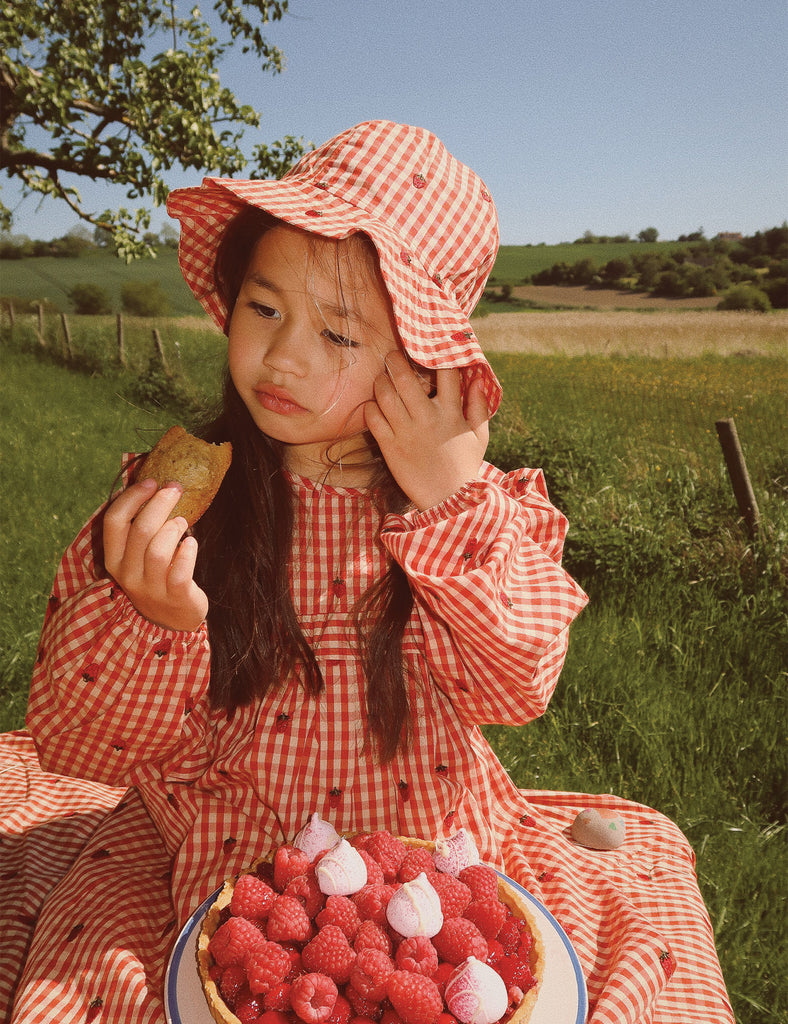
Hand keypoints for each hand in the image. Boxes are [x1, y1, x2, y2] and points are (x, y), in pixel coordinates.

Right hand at [103, 478, 208, 631]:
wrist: (172, 619)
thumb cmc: (157, 576)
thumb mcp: (139, 556)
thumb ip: (139, 527)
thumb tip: (152, 484)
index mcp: (114, 559)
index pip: (114, 521)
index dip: (131, 497)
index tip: (151, 481)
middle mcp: (128, 574)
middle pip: (140, 530)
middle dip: (160, 504)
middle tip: (175, 489)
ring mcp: (151, 588)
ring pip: (158, 550)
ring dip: (173, 528)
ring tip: (182, 522)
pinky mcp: (176, 597)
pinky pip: (180, 571)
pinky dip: (188, 552)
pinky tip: (191, 542)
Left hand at [364, 351, 488, 509]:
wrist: (448, 501)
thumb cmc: (464, 467)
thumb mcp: (480, 437)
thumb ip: (479, 408)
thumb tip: (478, 381)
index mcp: (451, 413)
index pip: (446, 373)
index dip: (436, 357)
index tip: (428, 352)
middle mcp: (427, 418)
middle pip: (405, 377)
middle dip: (395, 360)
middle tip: (391, 356)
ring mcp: (406, 432)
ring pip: (385, 394)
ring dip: (380, 382)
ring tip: (381, 379)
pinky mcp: (390, 447)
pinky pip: (373, 419)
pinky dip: (370, 408)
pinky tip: (374, 406)